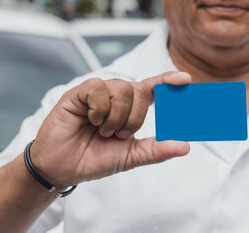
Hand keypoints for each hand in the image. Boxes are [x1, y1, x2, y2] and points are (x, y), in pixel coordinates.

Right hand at [29, 71, 190, 187]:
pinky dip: (99, 109)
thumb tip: (185, 146)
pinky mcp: (79, 93)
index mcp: (131, 108)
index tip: (186, 79)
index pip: (154, 88)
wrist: (62, 168)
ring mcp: (98, 92)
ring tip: (101, 130)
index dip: (168, 80)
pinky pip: (99, 89)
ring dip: (115, 117)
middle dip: (134, 118)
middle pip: (141, 90)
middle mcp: (116, 96)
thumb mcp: (130, 156)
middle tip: (117, 135)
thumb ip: (156, 150)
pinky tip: (90, 120)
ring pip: (122, 89)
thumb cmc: (94, 158)